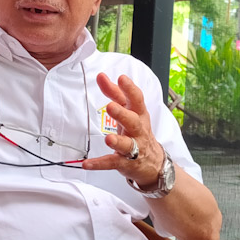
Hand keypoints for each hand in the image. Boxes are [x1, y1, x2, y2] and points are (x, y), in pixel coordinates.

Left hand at [83, 73, 163, 187]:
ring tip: (108, 138)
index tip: (121, 78)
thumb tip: (101, 76)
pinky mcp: (125, 163)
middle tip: (111, 106)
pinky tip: (86, 163)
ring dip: (117, 141)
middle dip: (122, 114)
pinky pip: (112, 162)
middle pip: (133, 121)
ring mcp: (133, 148)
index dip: (130, 89)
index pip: (137, 100)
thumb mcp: (130, 111)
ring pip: (127, 144)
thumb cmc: (137, 131)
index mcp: (139, 115)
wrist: (153, 163)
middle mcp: (138, 130)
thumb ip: (115, 93)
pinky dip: (99, 163)